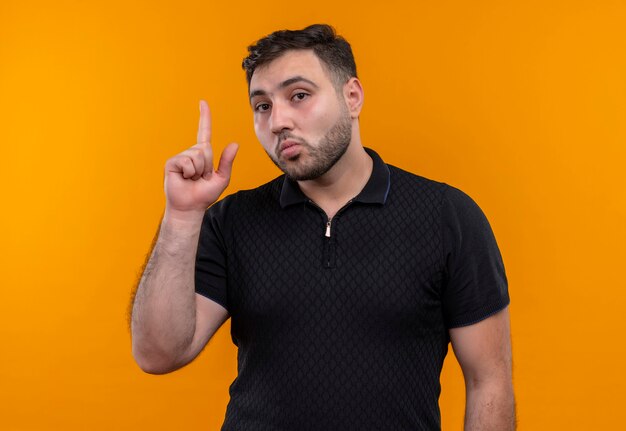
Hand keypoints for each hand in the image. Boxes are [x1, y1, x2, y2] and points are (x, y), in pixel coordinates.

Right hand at [164, 100, 238, 214]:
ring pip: (197, 155)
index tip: (203, 102)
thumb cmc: (204, 195)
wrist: (190, 207)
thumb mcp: (221, 178)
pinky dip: (190, 172)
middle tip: (201, 177)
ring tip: (193, 179)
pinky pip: (187, 161)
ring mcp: (181, 157)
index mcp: (202, 154)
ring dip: (199, 171)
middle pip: (205, 148)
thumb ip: (227, 162)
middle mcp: (191, 153)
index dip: (204, 117)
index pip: (204, 131)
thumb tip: (234, 144)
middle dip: (207, 165)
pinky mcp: (172, 163)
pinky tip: (185, 179)